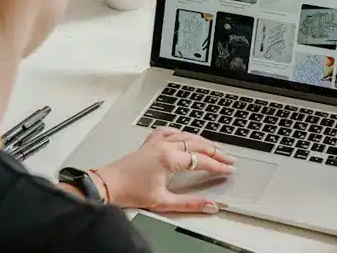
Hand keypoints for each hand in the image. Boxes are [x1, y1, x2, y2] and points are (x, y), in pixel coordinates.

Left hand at [92, 127, 235, 213]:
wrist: (108, 185)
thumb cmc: (130, 192)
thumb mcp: (163, 202)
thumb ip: (189, 204)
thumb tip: (209, 205)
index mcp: (169, 158)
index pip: (201, 160)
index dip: (218, 166)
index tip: (228, 170)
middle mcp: (164, 146)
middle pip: (198, 144)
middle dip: (216, 152)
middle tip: (228, 159)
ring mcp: (156, 142)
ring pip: (186, 135)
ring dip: (202, 141)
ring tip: (214, 148)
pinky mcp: (149, 143)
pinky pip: (169, 131)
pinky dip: (181, 133)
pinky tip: (185, 135)